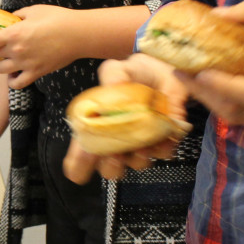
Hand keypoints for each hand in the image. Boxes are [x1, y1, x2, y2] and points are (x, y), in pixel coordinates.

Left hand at [0, 5, 79, 88]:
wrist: (79, 34)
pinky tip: (17, 73)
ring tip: (12, 58)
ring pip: (2, 70)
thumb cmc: (58, 18)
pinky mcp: (37, 73)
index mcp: (15, 33)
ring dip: (3, 65)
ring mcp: (26, 64)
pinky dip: (13, 80)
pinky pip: (17, 84)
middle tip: (3, 46)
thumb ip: (18, 16)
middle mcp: (17, 50)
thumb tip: (11, 19)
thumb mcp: (34, 10)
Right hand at [62, 55, 186, 183]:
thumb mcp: (117, 69)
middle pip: (108, 166)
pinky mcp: (163, 141)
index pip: (83, 149)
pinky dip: (163, 147)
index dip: (78, 164)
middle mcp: (117, 138)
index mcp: (99, 124)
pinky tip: (163, 135)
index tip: (78, 174)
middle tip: (115, 154)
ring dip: (139, 157)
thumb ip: (111, 76)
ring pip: (135, 163)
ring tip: (143, 141)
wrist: (166, 71)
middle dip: (111, 165)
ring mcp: (140, 142)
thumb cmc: (136, 72)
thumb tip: (111, 88)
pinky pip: (162, 153)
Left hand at [179, 0, 243, 123]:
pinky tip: (223, 85)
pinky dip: (232, 104)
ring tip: (198, 79)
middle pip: (231, 111)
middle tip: (183, 73)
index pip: (236, 93)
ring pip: (240, 118)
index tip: (188, 67)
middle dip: (204, 94)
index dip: (208, 84)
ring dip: (216, 102)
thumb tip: (218, 12)